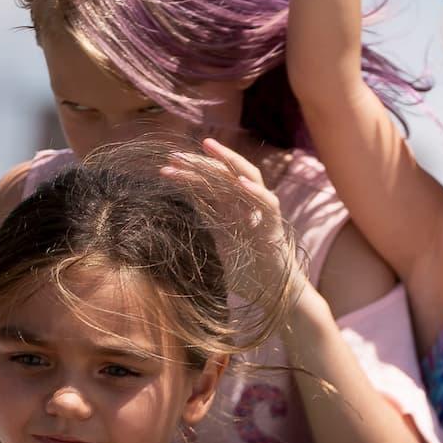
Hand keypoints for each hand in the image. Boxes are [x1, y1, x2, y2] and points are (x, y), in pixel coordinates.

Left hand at [164, 140, 327, 327]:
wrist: (276, 295)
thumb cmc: (249, 275)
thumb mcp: (220, 245)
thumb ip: (208, 226)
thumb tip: (182, 214)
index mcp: (233, 209)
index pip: (209, 184)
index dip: (189, 174)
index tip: (166, 167)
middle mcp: (248, 205)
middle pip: (224, 175)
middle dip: (200, 163)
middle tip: (174, 156)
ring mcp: (263, 213)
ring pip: (247, 177)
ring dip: (228, 161)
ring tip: (208, 146)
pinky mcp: (275, 226)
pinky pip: (268, 203)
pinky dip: (255, 192)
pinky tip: (239, 181)